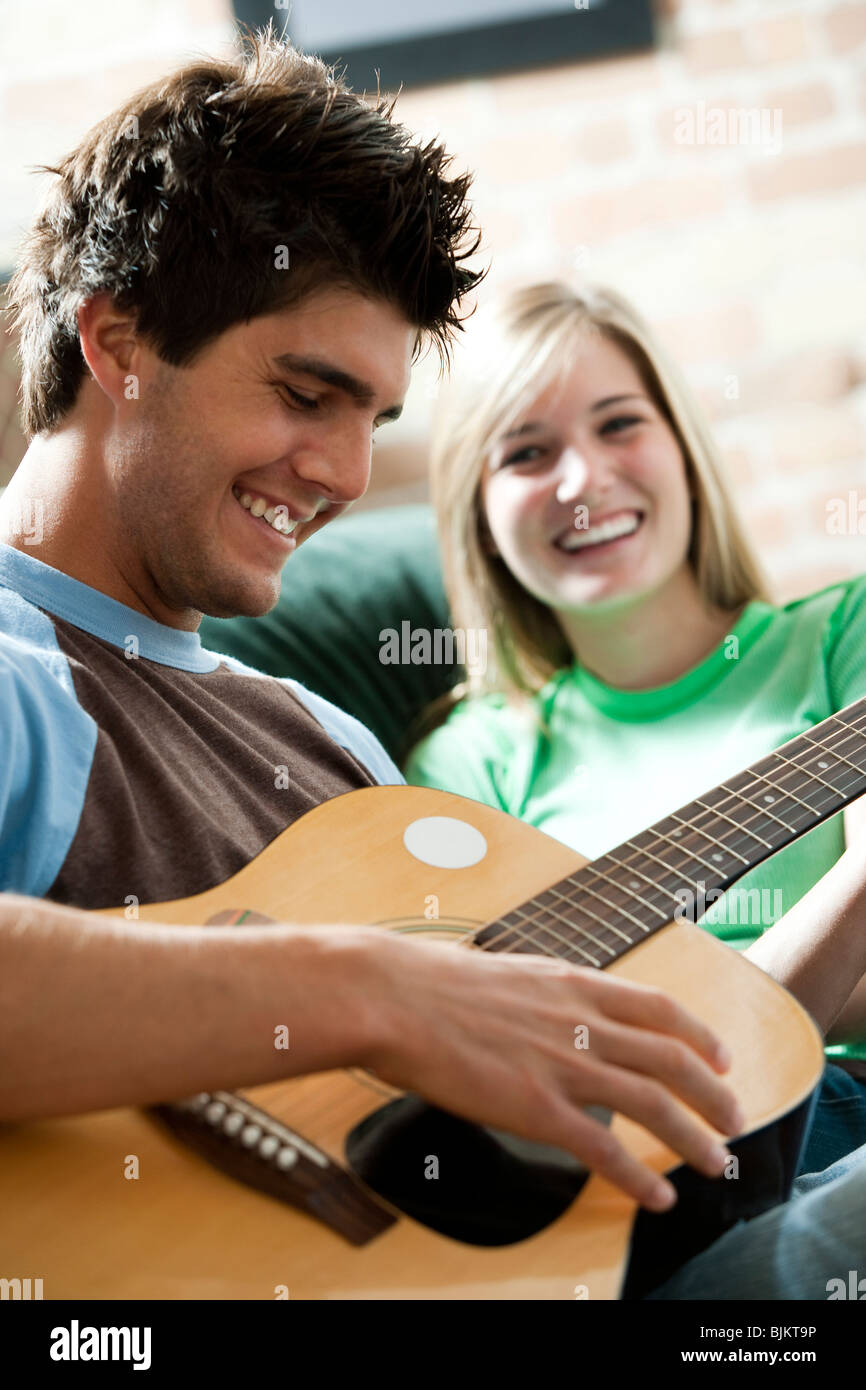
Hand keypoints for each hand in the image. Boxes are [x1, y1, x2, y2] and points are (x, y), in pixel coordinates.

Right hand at [360, 934, 743, 1211]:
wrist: (395, 997)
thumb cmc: (435, 983)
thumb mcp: (510, 972)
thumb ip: (547, 995)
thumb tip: (556, 1008)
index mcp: (574, 984)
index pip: (659, 1007)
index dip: (699, 1035)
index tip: (720, 1057)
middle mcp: (580, 1022)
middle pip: (672, 1059)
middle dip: (714, 1094)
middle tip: (736, 1119)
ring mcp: (562, 1065)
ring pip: (653, 1104)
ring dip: (695, 1138)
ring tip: (717, 1163)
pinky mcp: (537, 1108)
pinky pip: (604, 1149)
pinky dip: (639, 1176)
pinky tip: (657, 1196)